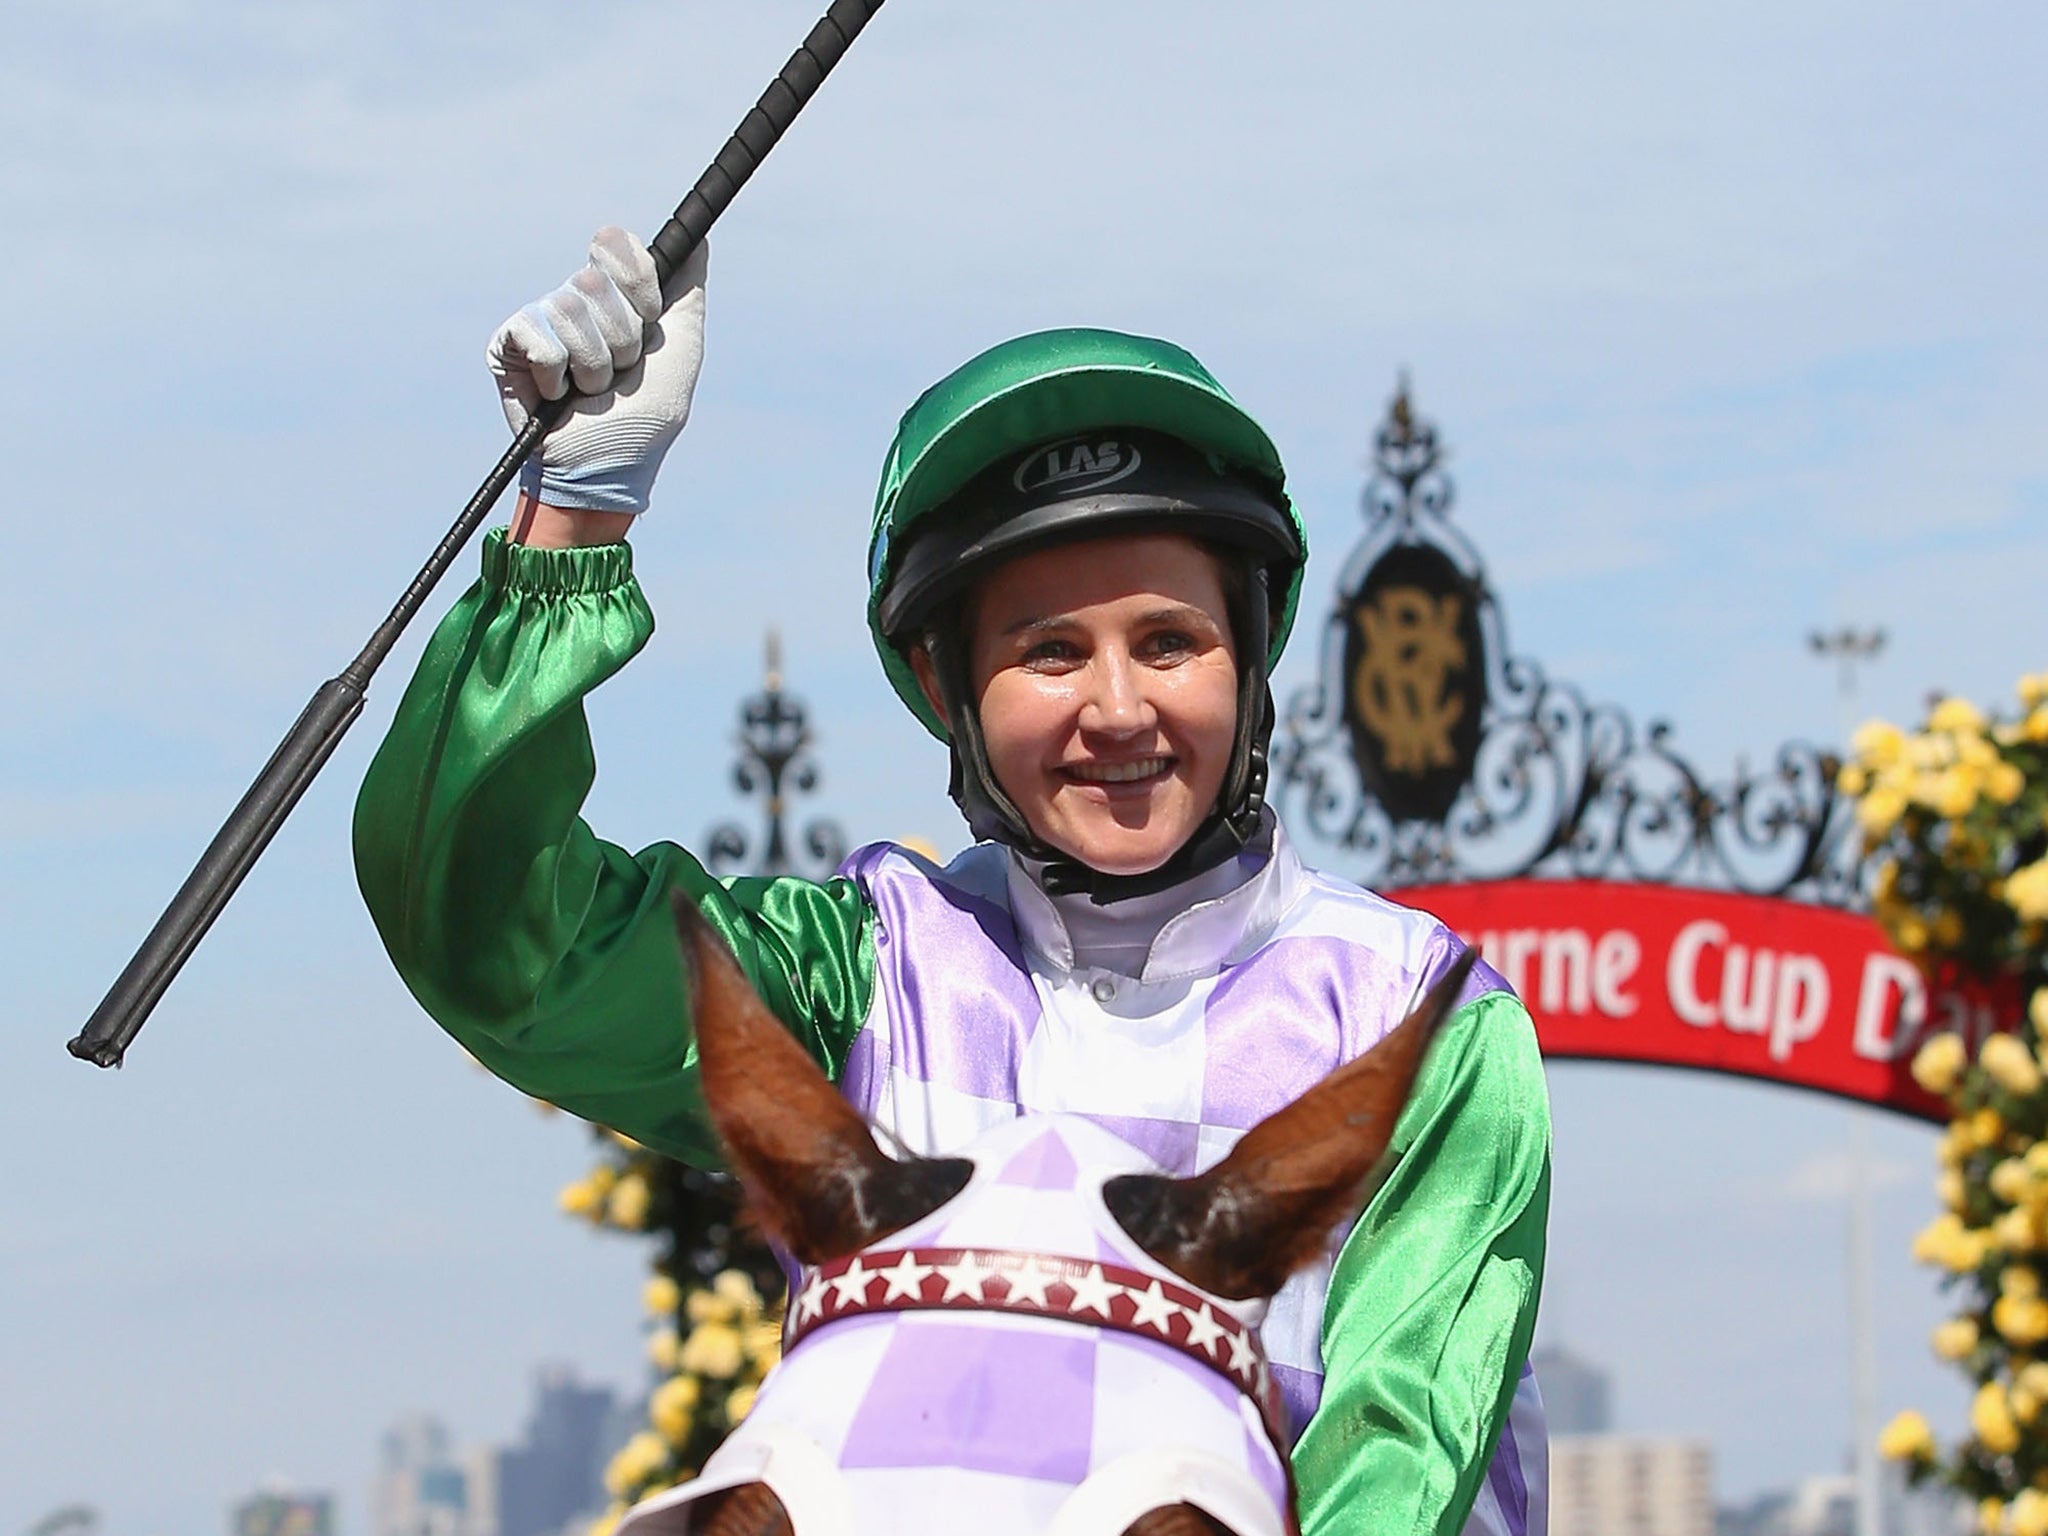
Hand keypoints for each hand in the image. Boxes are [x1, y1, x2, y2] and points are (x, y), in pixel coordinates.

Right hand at [488, 227, 707, 515]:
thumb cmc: (643, 419)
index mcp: (614, 296)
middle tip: (618, 373)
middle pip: (596, 279)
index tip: (649, 318)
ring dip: (593, 365)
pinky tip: (557, 396)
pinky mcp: (509, 343)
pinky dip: (557, 376)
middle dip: (621, 338)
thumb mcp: (681, 352)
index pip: (616, 243)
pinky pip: (539, 337)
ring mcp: (539, 319)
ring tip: (590, 392)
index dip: (637, 282)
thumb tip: (698, 240)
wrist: (605, 468)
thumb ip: (687, 295)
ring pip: (569, 308)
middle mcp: (574, 300)